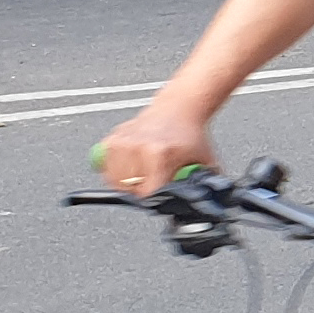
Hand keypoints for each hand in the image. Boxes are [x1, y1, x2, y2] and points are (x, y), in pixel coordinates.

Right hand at [94, 96, 218, 196]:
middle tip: (153, 182)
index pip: (147, 193)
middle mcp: (138, 147)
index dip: (155, 199)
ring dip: (126, 182)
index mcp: (160, 155)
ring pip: (114, 180)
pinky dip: (114, 170)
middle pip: (129, 189)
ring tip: (141, 174)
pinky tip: (129, 165)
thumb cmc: (190, 134)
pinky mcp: (112, 138)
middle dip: (141, 190)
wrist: (179, 107)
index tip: (160, 195)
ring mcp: (123, 142)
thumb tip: (207, 204)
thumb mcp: (204, 162)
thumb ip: (205, 186)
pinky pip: (105, 166)